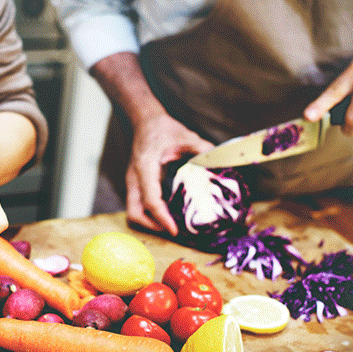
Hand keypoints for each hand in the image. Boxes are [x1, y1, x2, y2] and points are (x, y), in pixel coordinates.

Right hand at [126, 112, 214, 235]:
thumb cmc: (163, 128)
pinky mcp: (135, 184)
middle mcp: (134, 178)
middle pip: (135, 213)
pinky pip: (138, 205)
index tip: (175, 230)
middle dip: (152, 226)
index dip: (162, 218)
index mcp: (145, 167)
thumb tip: (219, 163)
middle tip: (173, 230)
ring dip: (149, 222)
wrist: (146, 121)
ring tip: (170, 225)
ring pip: (133, 211)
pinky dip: (150, 214)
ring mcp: (132, 182)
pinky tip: (166, 213)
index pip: (150, 200)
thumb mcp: (186, 135)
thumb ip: (202, 149)